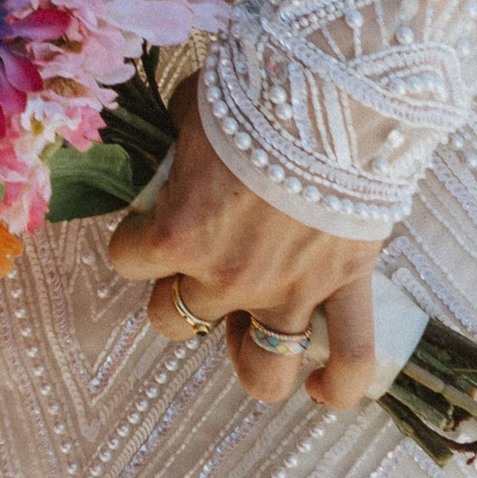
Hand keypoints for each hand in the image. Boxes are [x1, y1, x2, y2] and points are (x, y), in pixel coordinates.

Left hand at [103, 97, 383, 408]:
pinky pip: (349, 363)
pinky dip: (337, 387)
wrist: (332, 90)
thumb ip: (179, 143)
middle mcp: (226, 276)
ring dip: (246, 354)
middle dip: (181, 294)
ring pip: (258, 370)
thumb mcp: (193, 108)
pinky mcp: (345, 288)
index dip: (138, 241)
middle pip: (175, 320)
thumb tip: (177, 146)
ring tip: (248, 329)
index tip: (154, 220)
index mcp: (178, 232)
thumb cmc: (255, 89)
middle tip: (202, 263)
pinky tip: (319, 388)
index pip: (127, 260)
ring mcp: (289, 292)